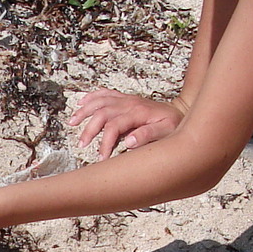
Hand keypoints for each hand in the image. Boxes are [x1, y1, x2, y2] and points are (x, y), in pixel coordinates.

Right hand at [70, 89, 186, 157]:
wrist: (180, 112)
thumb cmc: (174, 124)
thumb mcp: (167, 132)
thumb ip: (148, 135)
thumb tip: (129, 142)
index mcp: (138, 112)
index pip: (114, 126)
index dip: (105, 143)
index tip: (101, 157)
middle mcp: (129, 103)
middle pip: (102, 113)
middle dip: (89, 129)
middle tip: (82, 144)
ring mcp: (126, 99)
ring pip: (100, 101)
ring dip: (84, 110)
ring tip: (72, 122)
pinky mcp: (125, 99)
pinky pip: (105, 94)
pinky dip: (91, 96)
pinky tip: (82, 102)